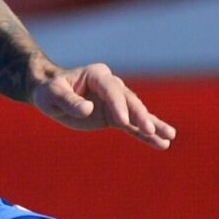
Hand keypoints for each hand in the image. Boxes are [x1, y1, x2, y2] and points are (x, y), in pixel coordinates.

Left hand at [32, 62, 175, 149]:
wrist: (51, 95)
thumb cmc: (49, 91)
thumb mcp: (52, 95)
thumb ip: (68, 101)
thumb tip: (87, 109)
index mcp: (96, 75)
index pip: (111, 89)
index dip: (118, 104)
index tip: (123, 121)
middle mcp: (110, 85)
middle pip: (129, 100)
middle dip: (140, 115)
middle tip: (150, 129)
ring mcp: (115, 102)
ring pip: (136, 113)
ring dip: (152, 125)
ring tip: (169, 136)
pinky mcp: (115, 117)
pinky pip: (133, 127)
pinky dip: (146, 135)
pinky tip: (162, 143)